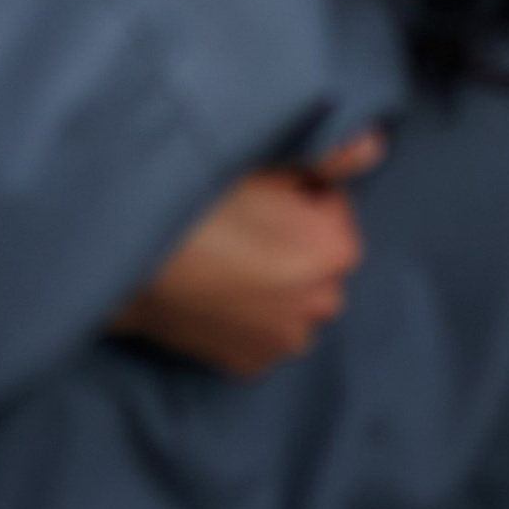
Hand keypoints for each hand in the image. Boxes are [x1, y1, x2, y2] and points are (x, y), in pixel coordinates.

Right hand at [114, 136, 385, 377]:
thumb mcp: (263, 159)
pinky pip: (261, 331)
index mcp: (334, 248)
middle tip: (239, 219)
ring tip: (223, 254)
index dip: (295, 190)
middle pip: (315, 258)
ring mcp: (284, 342)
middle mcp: (322, 303)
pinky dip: (246, 313)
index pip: (330, 205)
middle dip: (291, 240)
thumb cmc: (196, 197)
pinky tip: (213, 287)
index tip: (258, 187)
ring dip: (272, 281)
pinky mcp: (248, 366)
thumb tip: (377, 143)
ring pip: (290, 299)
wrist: (132, 256)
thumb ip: (329, 153)